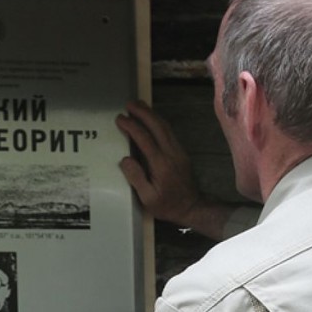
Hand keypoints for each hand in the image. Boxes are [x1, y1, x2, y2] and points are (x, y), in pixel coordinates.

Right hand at [116, 100, 232, 241]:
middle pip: (157, 126)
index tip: (120, 118)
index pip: (144, 138)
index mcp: (160, 164)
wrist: (191, 207)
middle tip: (129, 104)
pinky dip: (159, 121)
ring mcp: (178, 151)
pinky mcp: (181, 152)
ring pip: (165, 126)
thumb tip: (125, 159)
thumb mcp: (147, 198)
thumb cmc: (167, 205)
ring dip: (152, 114)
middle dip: (143, 112)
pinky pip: (169, 131)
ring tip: (139, 105)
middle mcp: (171, 153)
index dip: (132, 126)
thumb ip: (136, 178)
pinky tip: (151, 119)